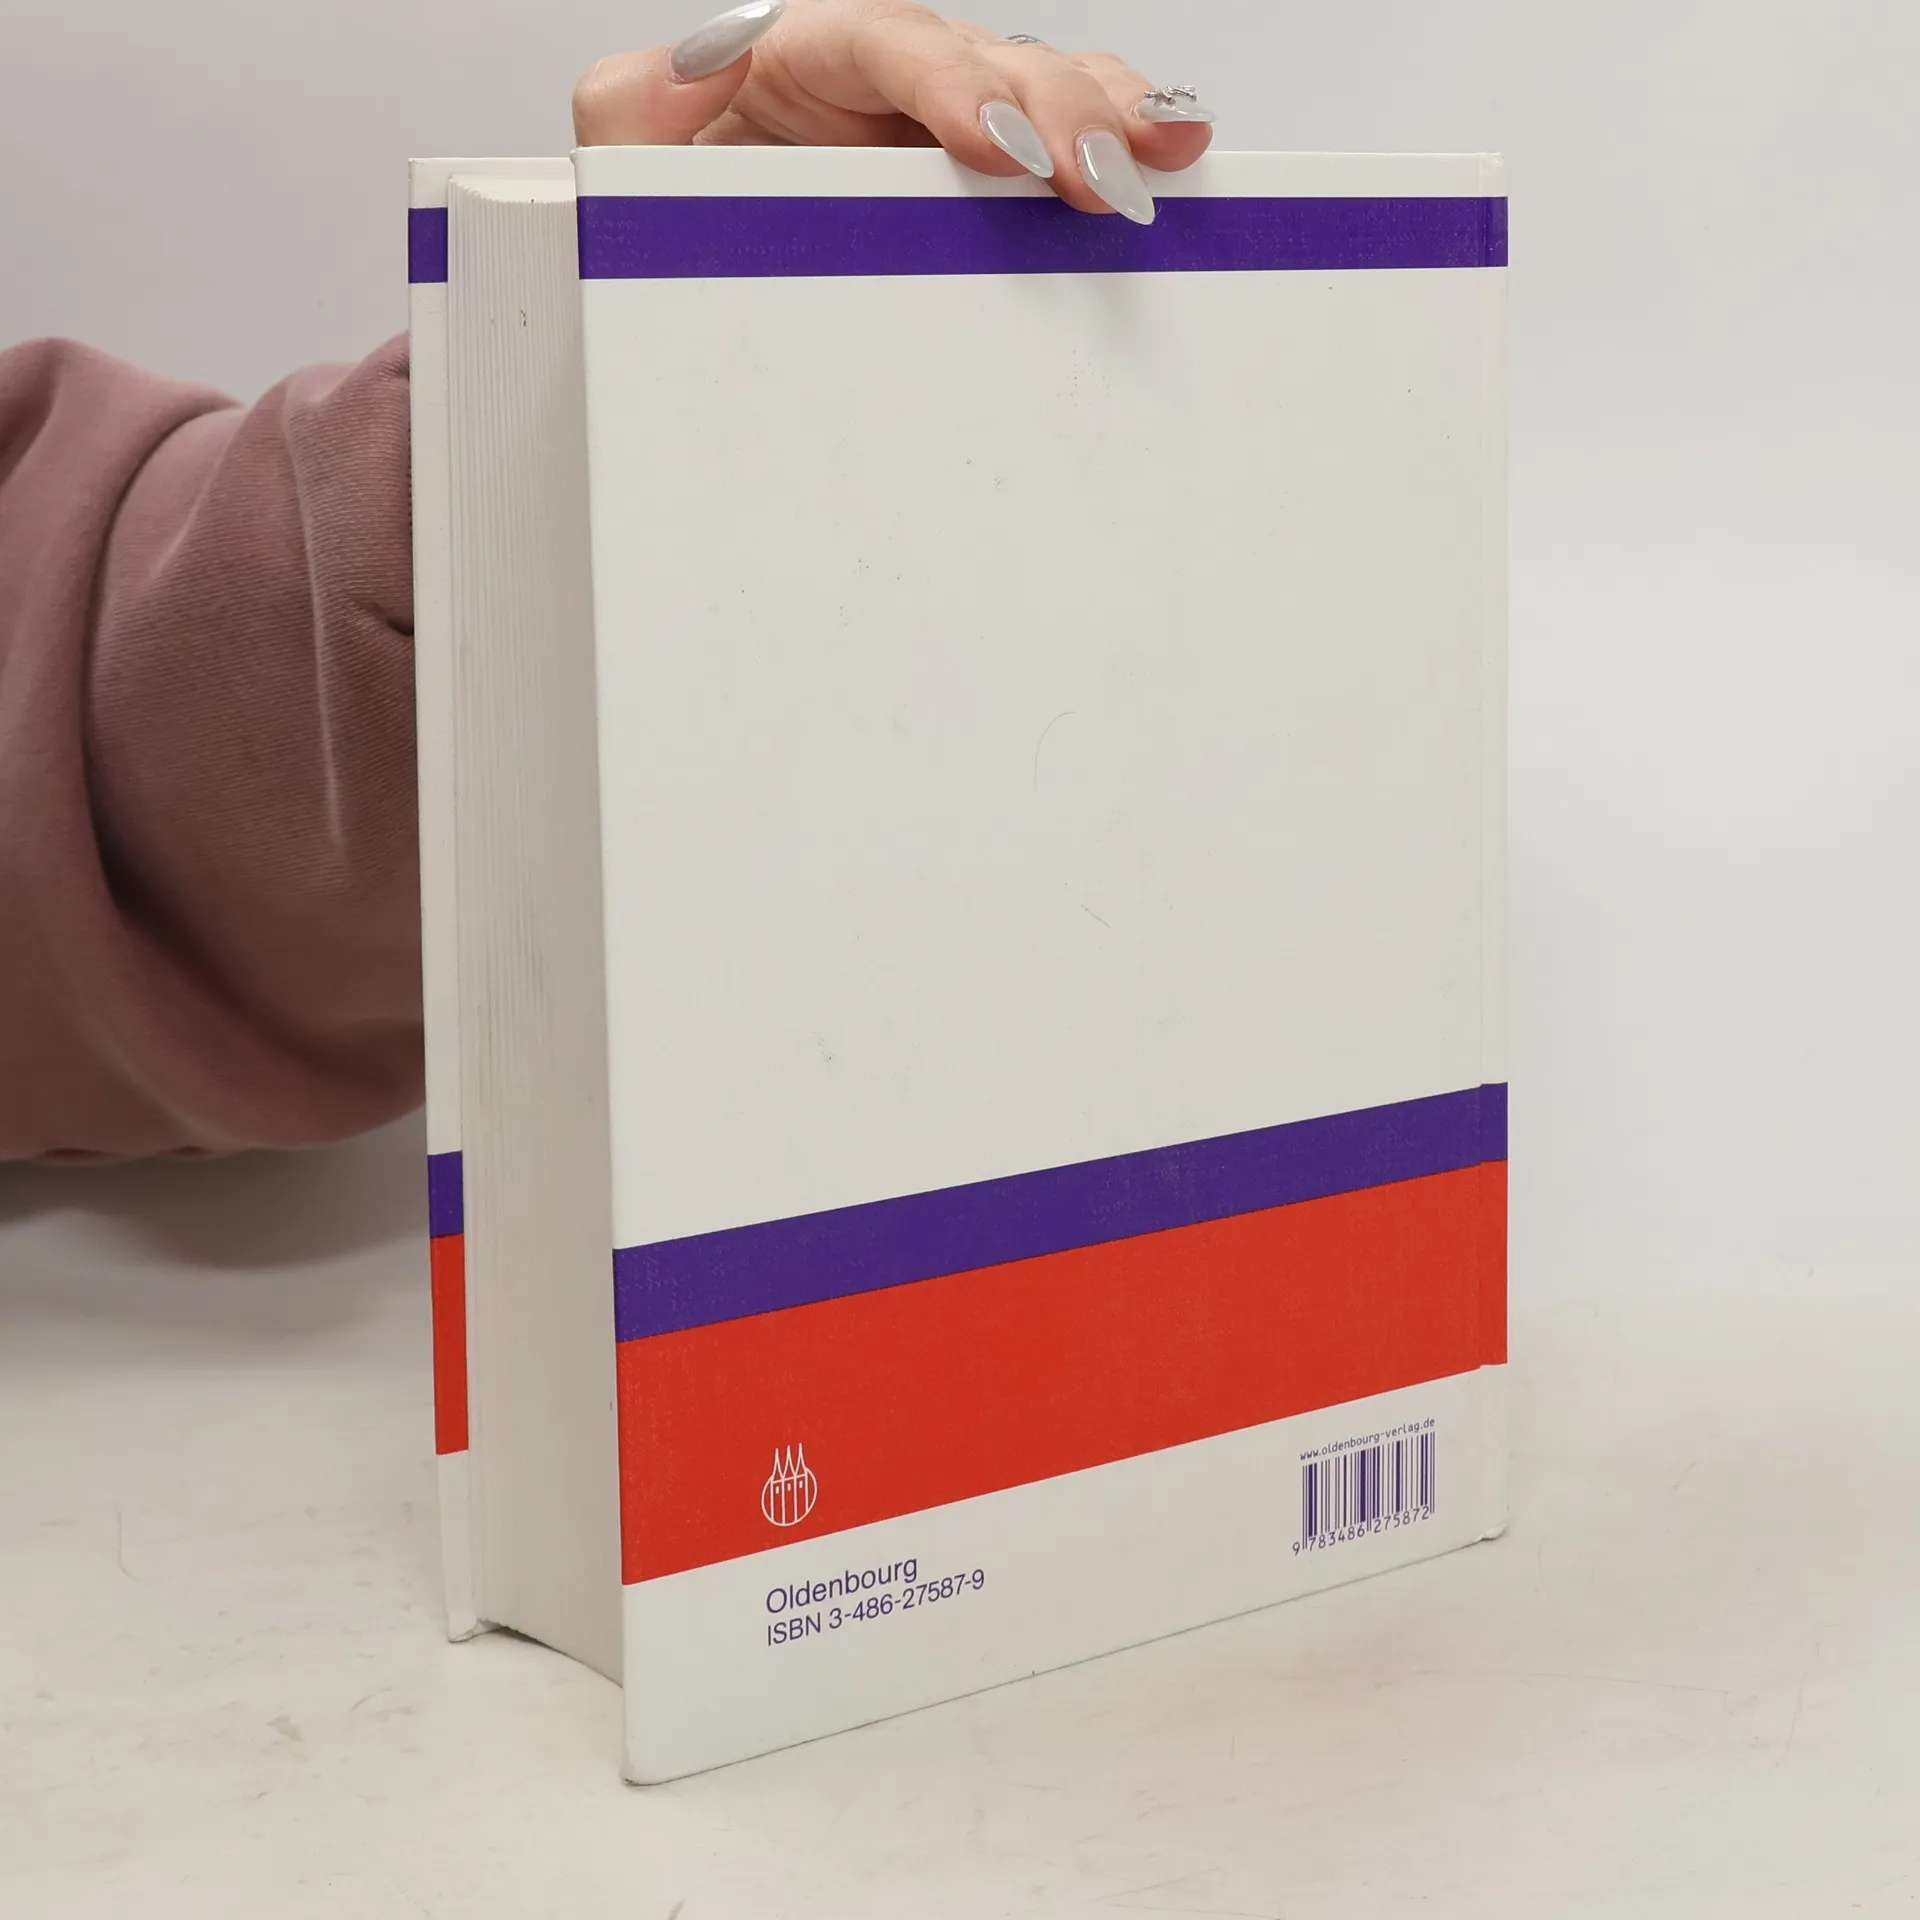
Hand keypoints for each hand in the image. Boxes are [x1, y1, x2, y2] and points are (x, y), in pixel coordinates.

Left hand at [573, 1, 1213, 224]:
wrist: (711, 263)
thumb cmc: (681, 202)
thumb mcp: (631, 155)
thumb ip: (632, 108)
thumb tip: (685, 64)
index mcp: (805, 52)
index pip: (888, 42)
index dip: (951, 81)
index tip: (993, 140)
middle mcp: (892, 75)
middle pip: (992, 56)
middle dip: (1055, 107)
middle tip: (1092, 174)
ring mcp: (950, 120)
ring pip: (1048, 84)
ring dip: (1109, 118)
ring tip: (1157, 155)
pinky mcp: (992, 173)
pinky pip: (1066, 137)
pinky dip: (1123, 140)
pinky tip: (1169, 153)